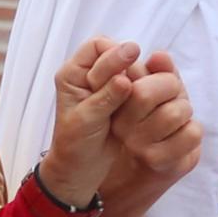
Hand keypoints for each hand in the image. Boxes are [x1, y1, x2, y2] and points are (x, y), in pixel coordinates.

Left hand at [37, 36, 154, 212]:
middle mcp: (90, 75)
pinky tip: (144, 106)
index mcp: (73, 74)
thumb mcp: (86, 120)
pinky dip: (143, 93)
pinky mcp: (123, 99)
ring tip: (137, 100)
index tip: (126, 73)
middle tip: (132, 90)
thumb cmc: (75, 145)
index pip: (97, 46)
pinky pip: (139, 87)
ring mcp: (107, 86)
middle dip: (129, 69)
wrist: (81, 170)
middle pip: (118, 54)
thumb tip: (124, 79)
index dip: (114, 56)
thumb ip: (105, 97)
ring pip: (132, 70)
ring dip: (138, 81)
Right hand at [104, 48, 200, 196]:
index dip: (161, 77)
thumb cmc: (155, 118)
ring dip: (185, 110)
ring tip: (177, 118)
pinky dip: (194, 130)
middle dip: (172, 89)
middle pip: (149, 93)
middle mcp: (120, 125)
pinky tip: (182, 135)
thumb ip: (158, 70)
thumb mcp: (154, 88)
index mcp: (115, 103)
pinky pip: (191, 134)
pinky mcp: (159, 162)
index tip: (164, 84)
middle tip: (173, 97)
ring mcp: (138, 145)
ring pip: (175, 113)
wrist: (153, 164)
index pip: (135, 75)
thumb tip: (159, 56)